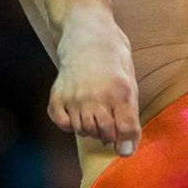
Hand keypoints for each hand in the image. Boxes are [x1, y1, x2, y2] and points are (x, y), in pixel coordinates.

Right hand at [49, 2, 140, 155]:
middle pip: (104, 134)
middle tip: (109, 123)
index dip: (127, 143)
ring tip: (94, 114)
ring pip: (83, 131)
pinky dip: (69, 124)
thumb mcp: (130, 85)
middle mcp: (96, 96)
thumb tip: (126, 152)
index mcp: (120, 92)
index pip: (124, 130)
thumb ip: (130, 118)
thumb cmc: (113, 62)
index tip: (125, 147)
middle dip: (109, 135)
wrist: (87, 35)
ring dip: (90, 129)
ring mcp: (74, 96)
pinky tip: (76, 112)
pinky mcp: (58, 96)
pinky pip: (62, 123)